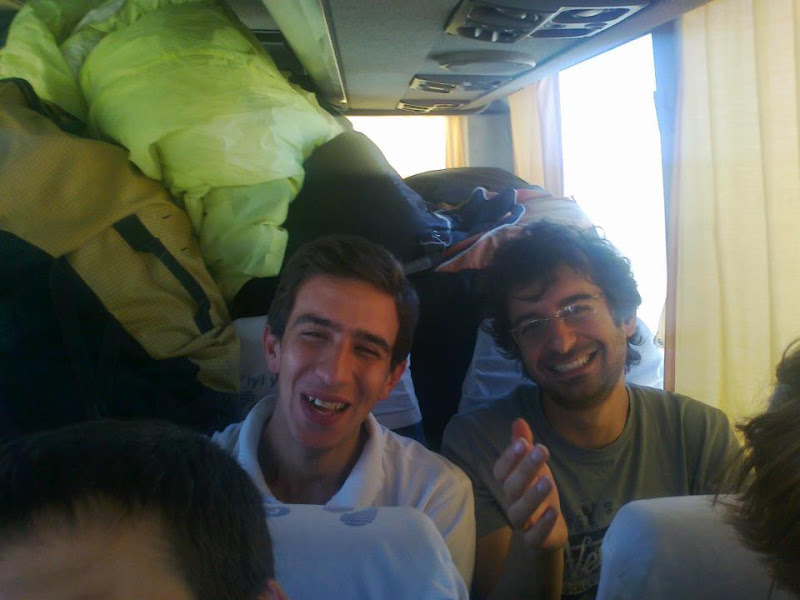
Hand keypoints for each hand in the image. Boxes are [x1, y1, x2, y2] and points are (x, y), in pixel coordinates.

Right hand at [493, 418, 567, 550]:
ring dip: (533, 496)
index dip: (510, 458)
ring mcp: (522, 523)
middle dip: (525, 469)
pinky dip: (542, 525)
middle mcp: (511, 502)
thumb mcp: (533, 468)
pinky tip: (553, 511)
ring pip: (520, 512)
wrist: (545, 533)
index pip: (501, 470)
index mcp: (509, 484)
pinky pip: (534, 536)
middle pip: (512, 487)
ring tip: (548, 481)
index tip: (523, 443)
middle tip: (541, 450)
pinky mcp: (535, 540)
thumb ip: (524, 446)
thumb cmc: (535, 493)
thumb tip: (519, 420)